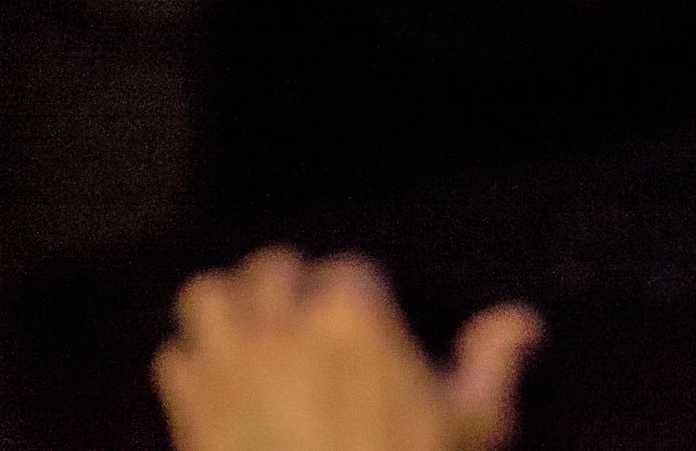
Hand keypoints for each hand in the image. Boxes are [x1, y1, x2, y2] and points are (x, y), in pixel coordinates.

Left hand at [154, 248, 543, 450]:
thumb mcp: (469, 425)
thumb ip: (492, 366)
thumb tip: (521, 322)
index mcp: (353, 314)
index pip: (352, 271)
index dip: (364, 298)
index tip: (371, 324)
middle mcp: (283, 325)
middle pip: (274, 270)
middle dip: (292, 288)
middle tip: (310, 322)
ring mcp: (229, 366)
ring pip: (210, 296)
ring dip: (231, 308)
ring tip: (255, 332)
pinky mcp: (190, 411)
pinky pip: (174, 359)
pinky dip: (194, 364)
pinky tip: (221, 384)